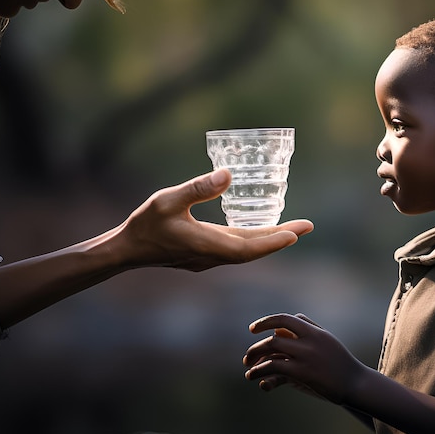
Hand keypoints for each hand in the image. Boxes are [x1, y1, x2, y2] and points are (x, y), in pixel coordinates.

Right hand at [116, 169, 313, 271]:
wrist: (127, 250)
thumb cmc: (145, 224)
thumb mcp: (168, 200)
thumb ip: (198, 188)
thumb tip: (228, 175)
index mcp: (207, 245)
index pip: (249, 247)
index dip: (274, 241)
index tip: (298, 232)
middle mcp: (212, 256)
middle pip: (254, 250)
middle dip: (282, 237)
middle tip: (308, 226)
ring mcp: (208, 258)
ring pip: (246, 250)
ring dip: (269, 240)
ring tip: (290, 229)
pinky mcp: (203, 256)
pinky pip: (235, 249)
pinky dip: (252, 241)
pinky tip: (257, 233)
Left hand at [243, 313, 365, 404]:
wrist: (357, 384)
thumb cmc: (340, 362)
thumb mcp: (326, 339)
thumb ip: (310, 326)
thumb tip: (293, 317)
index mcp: (314, 332)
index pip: (285, 319)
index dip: (266, 322)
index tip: (252, 329)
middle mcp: (309, 341)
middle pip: (274, 339)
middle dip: (256, 348)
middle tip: (247, 358)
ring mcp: (306, 357)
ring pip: (272, 353)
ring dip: (255, 362)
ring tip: (248, 371)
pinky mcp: (304, 373)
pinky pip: (276, 369)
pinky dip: (262, 373)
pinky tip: (257, 380)